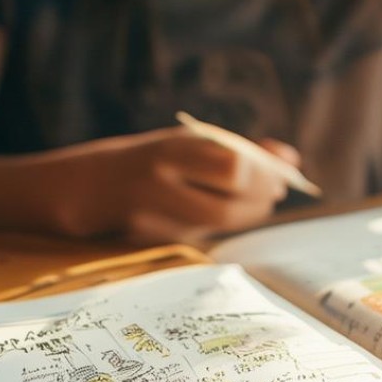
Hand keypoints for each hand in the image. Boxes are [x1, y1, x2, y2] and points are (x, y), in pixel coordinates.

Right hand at [65, 127, 297, 244]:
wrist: (89, 185)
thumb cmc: (153, 160)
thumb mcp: (189, 142)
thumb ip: (240, 149)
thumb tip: (291, 158)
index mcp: (173, 147)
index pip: (233, 167)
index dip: (263, 177)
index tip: (278, 178)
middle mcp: (160, 179)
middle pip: (228, 204)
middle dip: (260, 202)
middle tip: (272, 196)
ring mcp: (152, 213)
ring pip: (216, 225)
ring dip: (246, 217)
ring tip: (254, 206)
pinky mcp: (149, 238)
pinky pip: (199, 237)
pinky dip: (221, 228)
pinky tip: (225, 215)